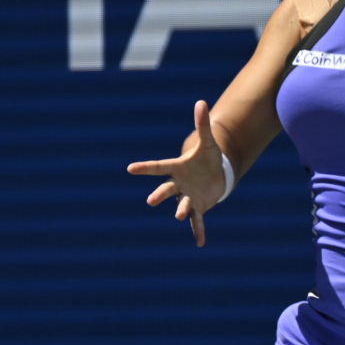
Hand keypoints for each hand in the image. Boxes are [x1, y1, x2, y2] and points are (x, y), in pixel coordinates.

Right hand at [127, 100, 227, 246]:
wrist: (215, 176)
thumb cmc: (207, 159)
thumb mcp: (208, 143)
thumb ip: (202, 125)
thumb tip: (201, 102)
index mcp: (176, 168)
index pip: (159, 167)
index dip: (145, 168)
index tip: (130, 168)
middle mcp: (178, 185)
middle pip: (166, 189)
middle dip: (159, 194)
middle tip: (151, 200)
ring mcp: (187, 197)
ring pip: (181, 205)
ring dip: (181, 210)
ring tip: (179, 216)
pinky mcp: (198, 208)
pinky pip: (197, 221)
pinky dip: (198, 231)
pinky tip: (200, 243)